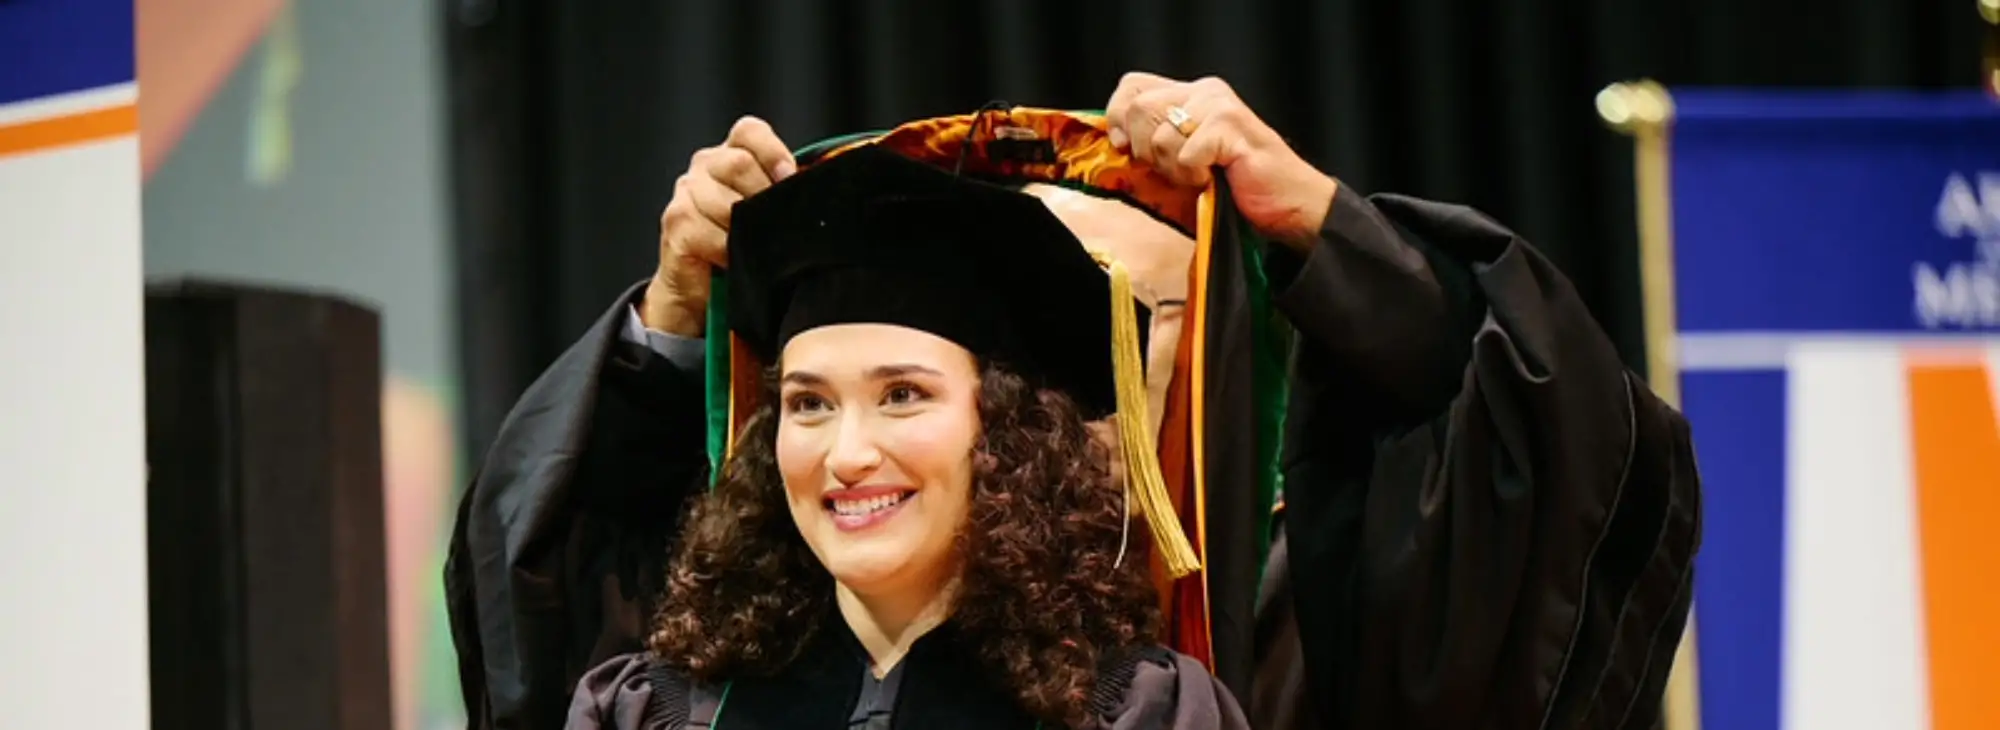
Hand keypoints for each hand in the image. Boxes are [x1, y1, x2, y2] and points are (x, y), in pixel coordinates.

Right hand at [646, 116, 796, 335]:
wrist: (701, 285)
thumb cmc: (740, 244)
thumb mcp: (765, 211)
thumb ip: (781, 192)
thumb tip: (812, 189)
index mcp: (730, 154)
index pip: (749, 132)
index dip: (772, 151)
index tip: (789, 177)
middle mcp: (705, 166)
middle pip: (739, 164)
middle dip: (763, 197)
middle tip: (773, 224)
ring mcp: (686, 192)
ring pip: (727, 203)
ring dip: (746, 231)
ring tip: (752, 248)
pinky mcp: (676, 222)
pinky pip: (711, 234)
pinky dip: (728, 252)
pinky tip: (732, 260)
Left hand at [1104, 72, 1338, 248]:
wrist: (1288, 203)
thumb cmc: (1235, 185)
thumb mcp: (1183, 158)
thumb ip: (1155, 138)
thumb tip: (1116, 138)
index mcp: (1190, 93)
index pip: (1132, 85)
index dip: (1119, 116)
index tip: (1127, 147)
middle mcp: (1204, 91)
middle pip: (1139, 108)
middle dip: (1148, 152)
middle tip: (1178, 170)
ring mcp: (1218, 105)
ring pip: (1160, 136)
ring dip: (1175, 170)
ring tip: (1203, 176)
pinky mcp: (1230, 126)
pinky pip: (1185, 155)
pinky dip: (1195, 176)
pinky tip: (1215, 177)